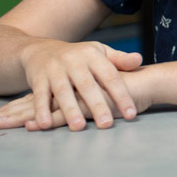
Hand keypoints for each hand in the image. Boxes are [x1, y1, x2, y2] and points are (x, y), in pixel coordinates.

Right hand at [0, 40, 142, 130]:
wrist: (41, 50)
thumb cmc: (78, 56)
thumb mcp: (99, 53)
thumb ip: (119, 59)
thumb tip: (139, 59)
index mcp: (93, 56)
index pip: (111, 76)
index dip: (121, 95)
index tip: (131, 113)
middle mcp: (74, 62)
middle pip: (87, 86)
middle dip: (97, 105)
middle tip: (107, 124)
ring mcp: (55, 70)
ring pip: (63, 91)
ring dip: (70, 109)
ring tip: (78, 127)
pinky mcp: (38, 79)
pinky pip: (39, 95)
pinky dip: (41, 110)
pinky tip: (45, 124)